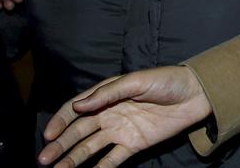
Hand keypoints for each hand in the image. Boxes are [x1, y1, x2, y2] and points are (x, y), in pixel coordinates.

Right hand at [37, 66, 211, 167]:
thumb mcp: (137, 81)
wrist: (196, 94)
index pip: (77, 108)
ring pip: (91, 147)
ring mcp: (120, 130)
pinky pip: (112, 159)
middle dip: (61, 145)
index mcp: (107, 94)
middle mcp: (109, 113)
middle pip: (79, 131)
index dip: (61, 121)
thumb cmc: (166, 81)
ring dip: (73, 159)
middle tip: (44, 160)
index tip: (49, 135)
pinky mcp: (133, 145)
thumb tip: (78, 106)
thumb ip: (108, 93)